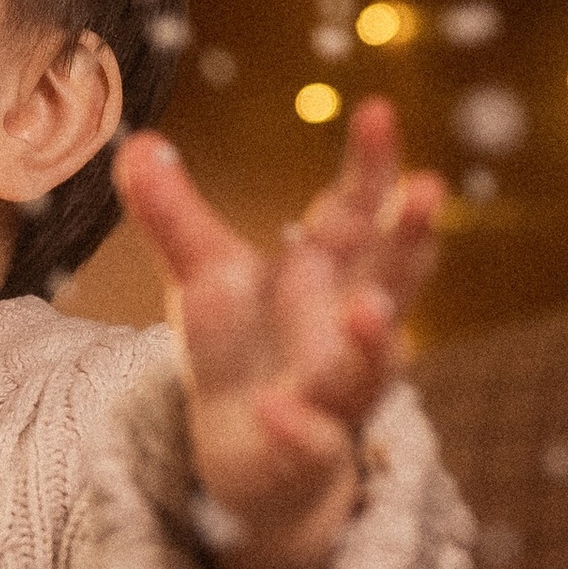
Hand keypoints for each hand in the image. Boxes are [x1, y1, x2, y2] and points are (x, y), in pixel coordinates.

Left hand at [112, 101, 442, 568]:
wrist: (252, 459)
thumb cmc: (244, 349)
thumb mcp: (204, 279)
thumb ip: (175, 218)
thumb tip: (138, 143)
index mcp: (330, 273)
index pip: (360, 209)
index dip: (372, 163)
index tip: (377, 109)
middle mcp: (348, 327)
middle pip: (392, 277)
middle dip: (410, 237)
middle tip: (429, 188)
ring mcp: (336, 391)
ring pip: (368, 366)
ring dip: (373, 338)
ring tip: (366, 309)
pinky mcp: (307, 452)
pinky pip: (310, 439)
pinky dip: (295, 425)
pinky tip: (271, 406)